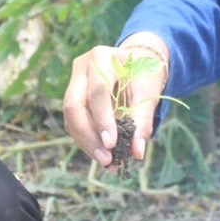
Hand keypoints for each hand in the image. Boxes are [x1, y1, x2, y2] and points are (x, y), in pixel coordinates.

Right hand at [61, 33, 168, 167]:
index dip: (102, 119)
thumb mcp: (149, 93)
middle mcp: (82, 68)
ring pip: (70, 117)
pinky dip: (87, 141)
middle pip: (74, 105)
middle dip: (88, 136)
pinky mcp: (73, 98)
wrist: (137, 62)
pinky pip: (74, 123)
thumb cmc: (144, 74)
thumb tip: (137, 152)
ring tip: (107, 162)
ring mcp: (74, 82)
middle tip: (106, 158)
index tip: (111, 144)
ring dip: (87, 142)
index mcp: (102, 58)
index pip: (97, 91)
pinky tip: (102, 155)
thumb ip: (143, 122)